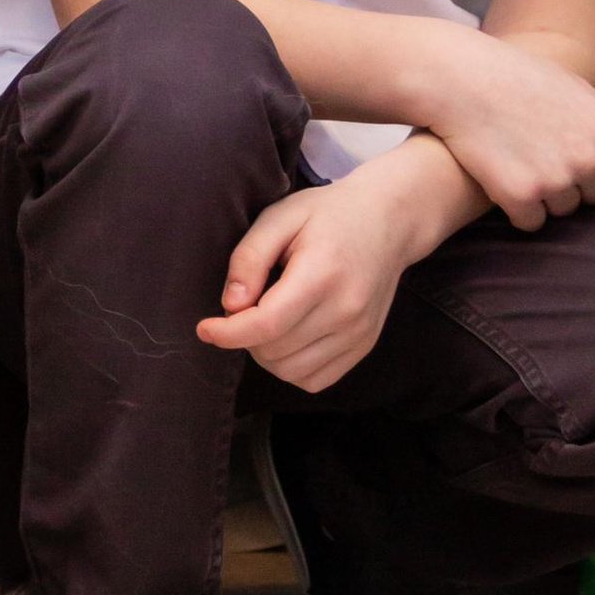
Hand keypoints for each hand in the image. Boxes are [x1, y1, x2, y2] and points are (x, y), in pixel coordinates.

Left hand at [195, 158, 440, 392]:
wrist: (389, 221)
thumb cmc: (328, 214)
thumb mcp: (281, 217)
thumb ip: (250, 258)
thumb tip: (231, 305)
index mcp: (321, 275)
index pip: (266, 324)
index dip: (228, 333)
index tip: (205, 328)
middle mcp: (345, 311)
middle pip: (274, 351)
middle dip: (245, 336)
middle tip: (245, 306)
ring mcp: (359, 334)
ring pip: (291, 372)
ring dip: (265, 354)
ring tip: (266, 320)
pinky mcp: (364, 346)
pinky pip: (315, 380)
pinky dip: (291, 368)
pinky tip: (287, 338)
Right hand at [409, 24, 594, 231]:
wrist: (462, 79)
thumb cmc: (518, 79)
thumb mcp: (577, 93)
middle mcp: (591, 158)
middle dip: (576, 186)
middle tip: (542, 157)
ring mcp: (557, 179)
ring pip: (563, 212)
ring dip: (544, 197)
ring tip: (518, 160)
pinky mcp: (522, 196)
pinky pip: (531, 222)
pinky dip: (517, 209)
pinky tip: (501, 178)